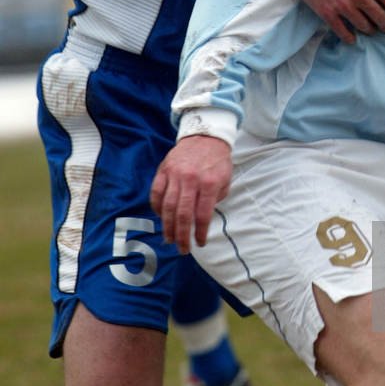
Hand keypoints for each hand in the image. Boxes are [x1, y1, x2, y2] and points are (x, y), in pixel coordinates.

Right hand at [150, 135, 232, 252]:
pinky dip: (156, 207)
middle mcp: (191, 180)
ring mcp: (175, 174)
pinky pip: (156, 192)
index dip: (200, 232)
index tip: (199, 243)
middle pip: (183, 214)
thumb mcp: (226, 179)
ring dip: (167, 226)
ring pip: (168, 206)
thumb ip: (216, 199)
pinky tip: (160, 217)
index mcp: (210, 183)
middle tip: (182, 249)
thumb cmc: (217, 161)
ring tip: (169, 239)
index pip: (203, 214)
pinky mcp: (164, 170)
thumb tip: (203, 219)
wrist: (205, 136)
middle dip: (182, 235)